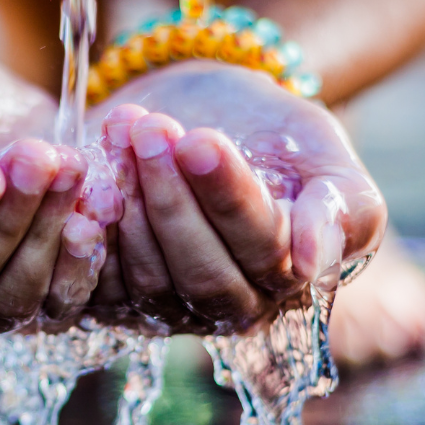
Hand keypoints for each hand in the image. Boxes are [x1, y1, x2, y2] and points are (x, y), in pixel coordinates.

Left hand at [85, 62, 385, 333]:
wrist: (202, 114)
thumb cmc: (271, 131)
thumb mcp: (318, 148)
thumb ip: (340, 207)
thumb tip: (315, 266)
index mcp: (291, 277)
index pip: (263, 248)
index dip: (227, 196)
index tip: (199, 141)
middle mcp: (233, 307)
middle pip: (201, 273)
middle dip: (170, 198)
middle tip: (150, 129)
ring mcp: (171, 310)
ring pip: (147, 278)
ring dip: (127, 201)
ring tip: (121, 130)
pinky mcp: (115, 301)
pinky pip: (96, 287)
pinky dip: (85, 237)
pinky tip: (84, 180)